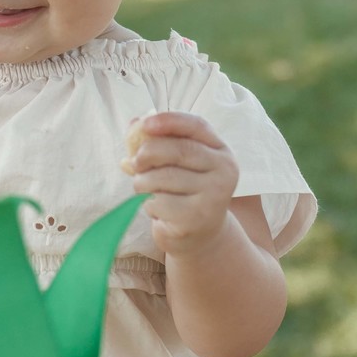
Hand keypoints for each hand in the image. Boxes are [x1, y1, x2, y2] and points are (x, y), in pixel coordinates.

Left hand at [120, 112, 238, 257]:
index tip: (145, 123)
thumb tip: (133, 124)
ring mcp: (213, 196)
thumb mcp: (176, 164)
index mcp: (220, 151)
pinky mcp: (197, 219)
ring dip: (141, 181)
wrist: (200, 236)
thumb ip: (157, 142)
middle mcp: (223, 171)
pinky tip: (156, 209)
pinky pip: (159, 202)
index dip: (170, 120)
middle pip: (179, 150)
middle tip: (135, 162)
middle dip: (147, 153)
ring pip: (163, 177)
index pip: (197, 126)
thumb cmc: (183, 192)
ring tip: (143, 188)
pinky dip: (147, 203)